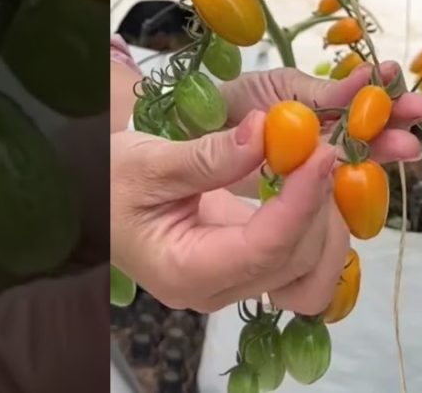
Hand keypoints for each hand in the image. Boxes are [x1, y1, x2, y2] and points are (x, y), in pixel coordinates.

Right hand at [110, 62, 421, 314]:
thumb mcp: (148, 162)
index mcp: (186, 272)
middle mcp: (217, 290)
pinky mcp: (249, 264)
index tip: (322, 154)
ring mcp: (236, 282)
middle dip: (320, 207)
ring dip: (327, 221)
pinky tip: (313, 185)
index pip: (265, 248)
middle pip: (297, 264)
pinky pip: (301, 258)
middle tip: (322, 148)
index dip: (302, 202)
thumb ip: (208, 156)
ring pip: (310, 272)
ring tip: (317, 166)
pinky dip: (318, 226)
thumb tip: (265, 131)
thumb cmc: (108, 182)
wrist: (94, 197)